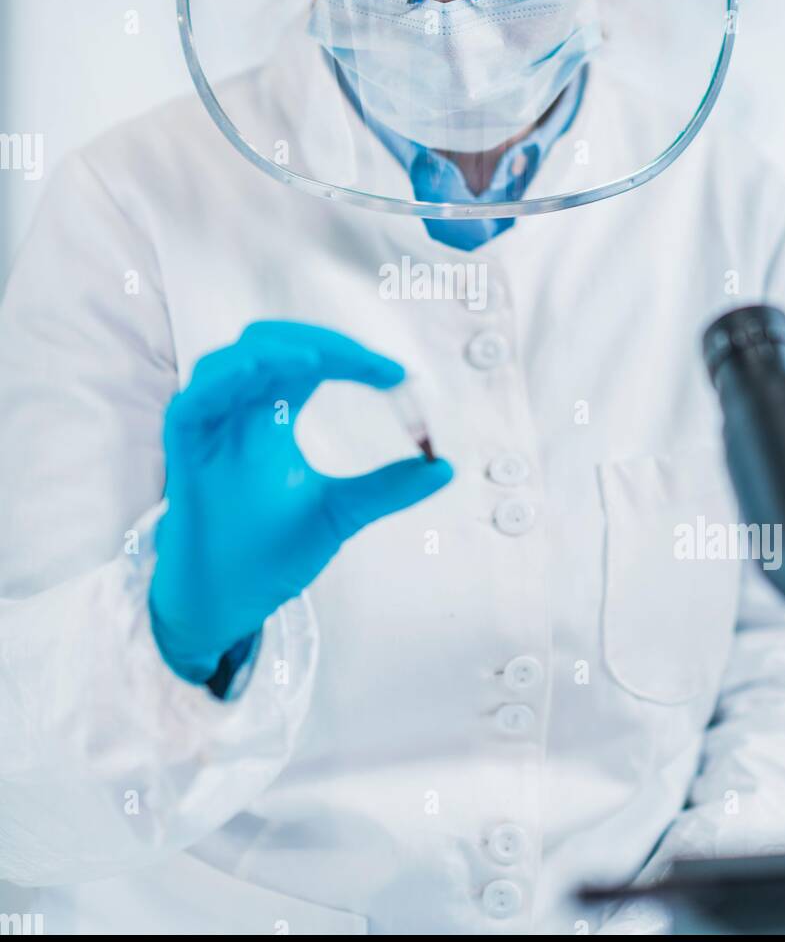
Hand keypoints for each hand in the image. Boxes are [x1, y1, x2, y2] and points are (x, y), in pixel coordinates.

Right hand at [149, 322, 452, 682]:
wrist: (224, 602)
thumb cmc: (267, 554)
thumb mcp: (338, 513)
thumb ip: (386, 488)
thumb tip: (444, 467)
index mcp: (271, 414)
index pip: (309, 361)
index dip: (352, 357)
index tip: (399, 376)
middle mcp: (238, 411)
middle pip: (269, 344)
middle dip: (318, 340)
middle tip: (366, 361)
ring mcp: (207, 428)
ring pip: (228, 361)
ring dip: (272, 351)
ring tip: (318, 359)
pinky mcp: (182, 452)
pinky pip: (192, 401)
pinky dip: (222, 380)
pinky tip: (257, 372)